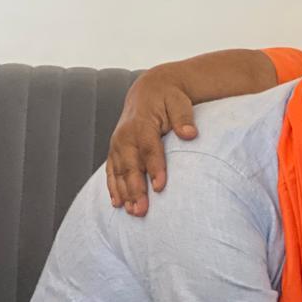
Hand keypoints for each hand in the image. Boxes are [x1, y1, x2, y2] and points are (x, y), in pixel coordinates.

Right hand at [105, 69, 196, 215]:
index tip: (160, 187)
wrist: (149, 90)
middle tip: (142, 210)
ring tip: (132, 212)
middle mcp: (126, 135)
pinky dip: (113, 187)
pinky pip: (112, 171)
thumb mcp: (179, 102)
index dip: (155, 169)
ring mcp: (118, 144)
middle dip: (135, 189)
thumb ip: (184, 118)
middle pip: (131, 165)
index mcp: (142, 124)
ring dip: (124, 193)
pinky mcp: (115, 150)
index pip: (149, 149)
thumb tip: (190, 133)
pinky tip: (118, 204)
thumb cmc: (169, 98)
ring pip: (119, 172)